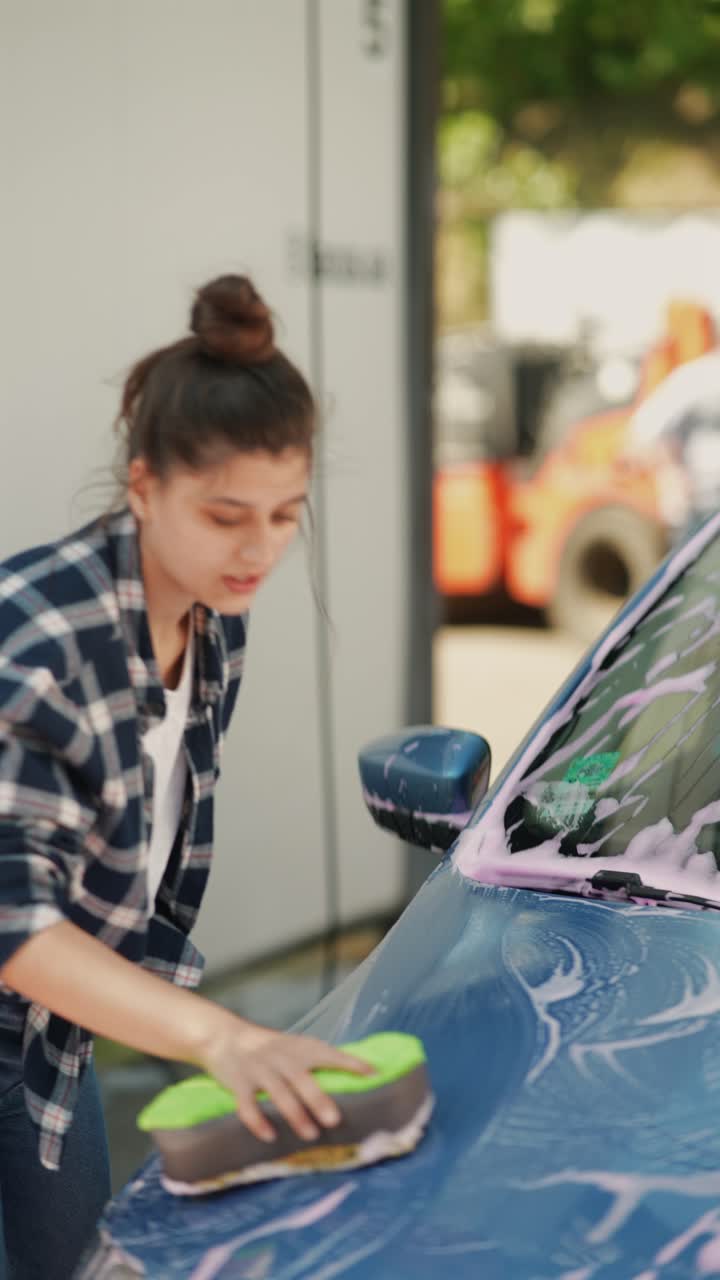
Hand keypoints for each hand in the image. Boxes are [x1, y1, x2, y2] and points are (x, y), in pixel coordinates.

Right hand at [198, 1018, 375, 1143]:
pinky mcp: (238, 1082)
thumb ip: (317, 1060)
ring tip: (310, 1134)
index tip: (372, 1074)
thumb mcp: (294, 1047)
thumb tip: (356, 1076)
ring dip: (294, 1113)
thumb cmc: (269, 1048)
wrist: (225, 1036)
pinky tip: (269, 1136)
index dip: (350, 1062)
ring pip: (277, 1092)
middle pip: (300, 1077)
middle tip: (334, 1119)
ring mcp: (258, 1069)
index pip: (328, 1053)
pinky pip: (246, 1103)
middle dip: (317, 1098)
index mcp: (299, 1047)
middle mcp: (280, 1056)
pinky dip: (257, 1120)